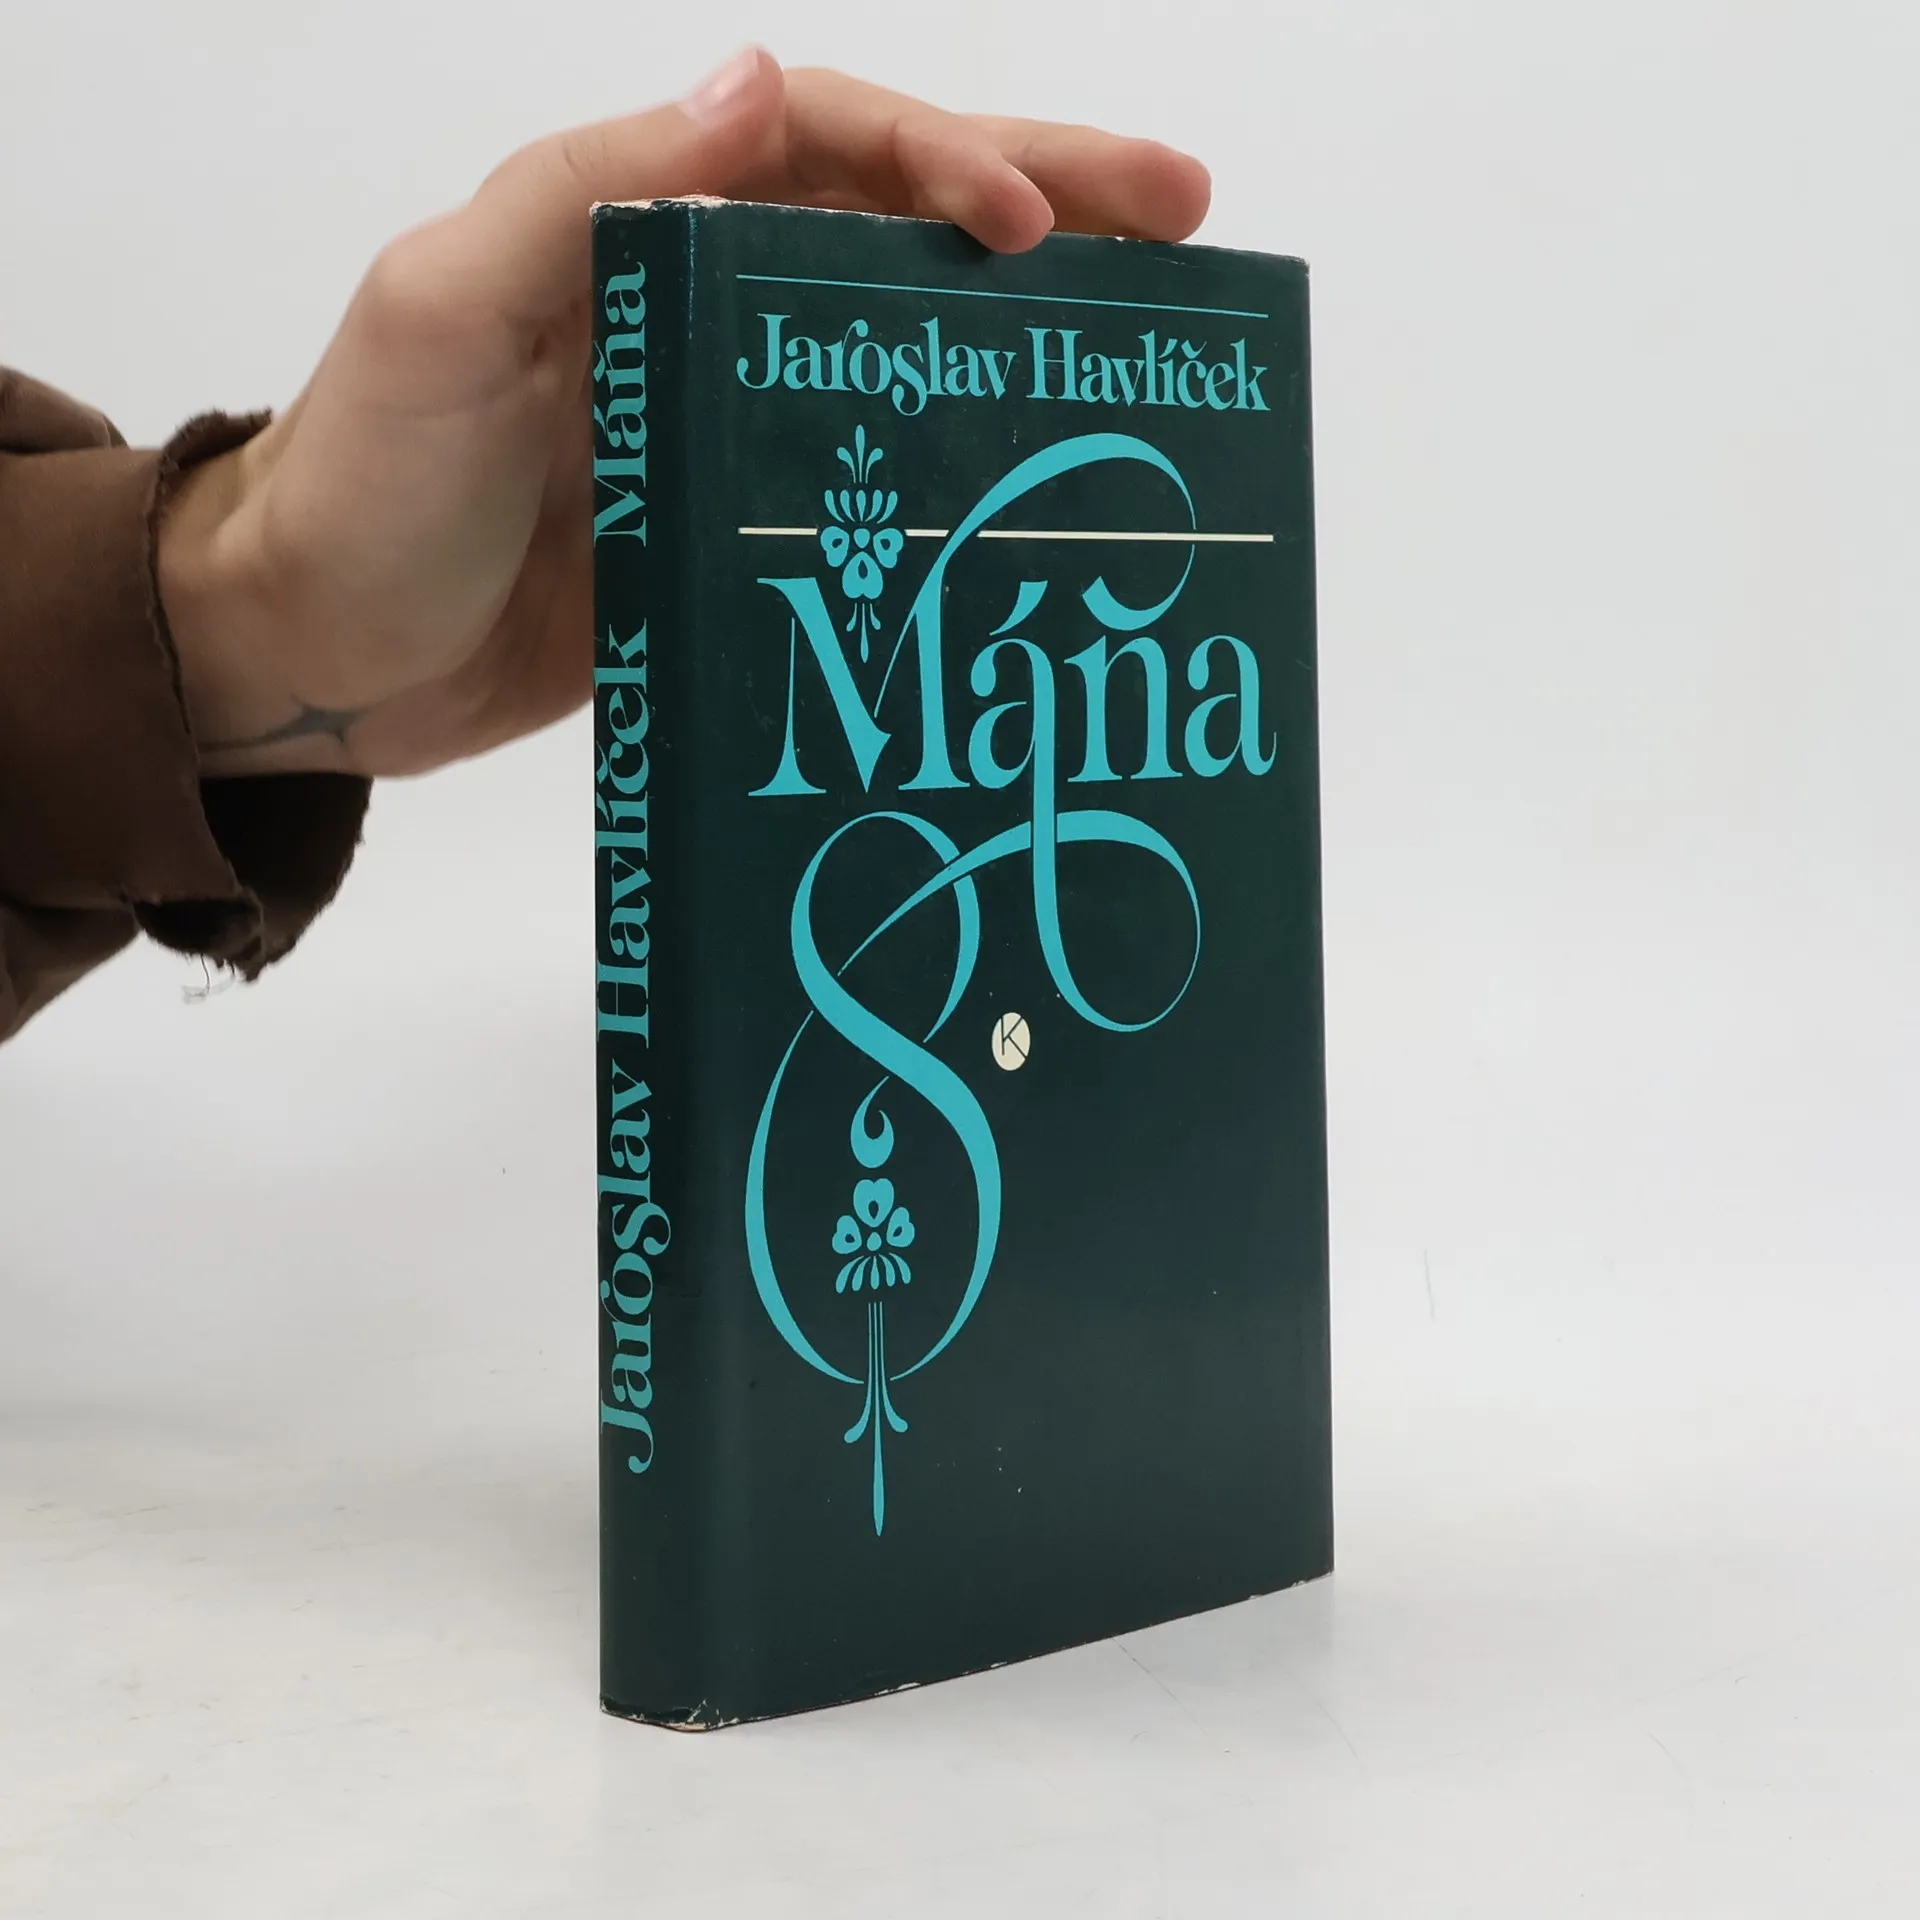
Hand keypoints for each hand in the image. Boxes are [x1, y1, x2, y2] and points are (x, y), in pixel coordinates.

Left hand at [157, 50, 1210, 779]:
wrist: (311, 656)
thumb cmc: (358, 482)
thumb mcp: (443, 311)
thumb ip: (585, 194)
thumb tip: (751, 86)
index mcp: (638, 224)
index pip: (825, 145)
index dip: (948, 163)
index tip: (1046, 224)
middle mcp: (698, 303)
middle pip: (899, 226)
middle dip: (1048, 207)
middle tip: (1188, 223)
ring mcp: (724, 419)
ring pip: (905, 344)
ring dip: (1029, 336)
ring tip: (1155, 345)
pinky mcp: (734, 527)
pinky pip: (869, 476)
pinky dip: (960, 471)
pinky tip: (1041, 495)